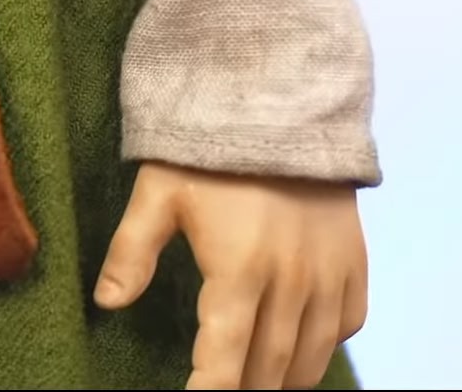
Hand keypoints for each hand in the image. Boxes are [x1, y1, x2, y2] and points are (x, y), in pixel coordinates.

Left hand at [94, 162, 367, 389]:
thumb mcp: (159, 192)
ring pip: (312, 355)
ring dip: (285, 379)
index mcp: (239, 269)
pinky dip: (325, 344)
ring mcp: (329, 272)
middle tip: (225, 389)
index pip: (224, 360)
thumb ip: (133, 250)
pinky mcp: (354, 259)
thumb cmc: (212, 148)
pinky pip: (348, 322)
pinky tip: (302, 344)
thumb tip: (107, 301)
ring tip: (260, 381)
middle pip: (269, 368)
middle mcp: (291, 280)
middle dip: (245, 390)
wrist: (282, 99)